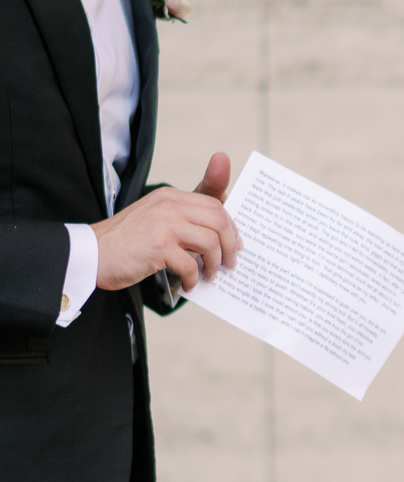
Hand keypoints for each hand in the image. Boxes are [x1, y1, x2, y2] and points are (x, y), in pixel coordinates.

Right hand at [92, 153, 240, 292]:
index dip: (230, 225)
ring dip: (214, 264)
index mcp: (170, 196)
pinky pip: (190, 264)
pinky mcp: (158, 247)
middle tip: (228, 263)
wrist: (91, 253)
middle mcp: (169, 205)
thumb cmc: (125, 242)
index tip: (235, 243)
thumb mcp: (155, 220)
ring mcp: (164, 224)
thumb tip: (219, 236)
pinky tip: (187, 285)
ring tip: (209, 276)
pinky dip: (193, 278)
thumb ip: (183, 220)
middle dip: (230, 244)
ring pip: (211, 242)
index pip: (214, 203)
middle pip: (219, 220)